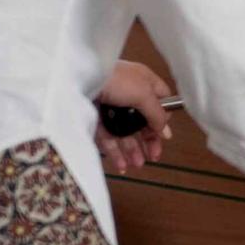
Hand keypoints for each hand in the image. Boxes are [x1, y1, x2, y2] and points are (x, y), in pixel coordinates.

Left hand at [93, 60, 172, 174]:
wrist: (79, 80)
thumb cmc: (116, 79)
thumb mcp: (144, 94)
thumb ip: (157, 114)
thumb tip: (165, 131)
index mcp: (144, 82)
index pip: (160, 101)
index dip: (163, 118)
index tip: (163, 134)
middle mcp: (128, 94)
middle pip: (142, 121)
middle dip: (148, 140)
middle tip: (153, 156)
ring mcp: (112, 107)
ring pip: (125, 132)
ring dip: (133, 150)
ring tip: (137, 165)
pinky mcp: (96, 118)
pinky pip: (108, 138)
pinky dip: (116, 152)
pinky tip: (122, 165)